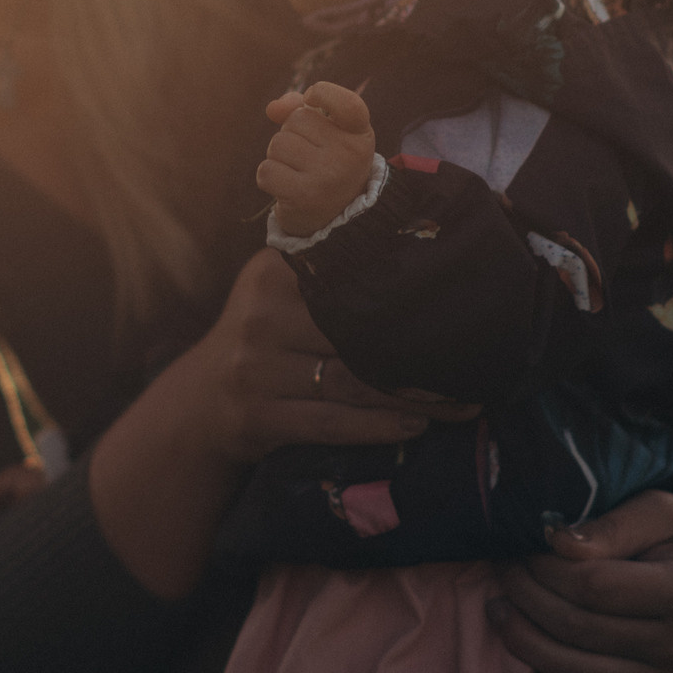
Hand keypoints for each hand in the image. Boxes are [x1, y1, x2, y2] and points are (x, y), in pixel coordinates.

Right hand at [87, 248, 429, 599]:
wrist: (200, 403)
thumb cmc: (261, 341)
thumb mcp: (278, 291)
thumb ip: (326, 269)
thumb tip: (414, 246)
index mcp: (272, 272)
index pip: (350, 282)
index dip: (405, 297)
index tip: (456, 306)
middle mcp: (260, 317)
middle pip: (358, 336)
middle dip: (419, 355)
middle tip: (472, 364)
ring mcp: (254, 369)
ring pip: (352, 383)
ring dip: (412, 398)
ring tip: (459, 404)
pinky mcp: (257, 417)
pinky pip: (332, 423)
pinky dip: (378, 426)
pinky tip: (415, 427)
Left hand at [259, 81, 376, 237]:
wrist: (332, 219)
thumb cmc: (326, 164)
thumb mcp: (325, 133)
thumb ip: (300, 108)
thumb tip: (273, 108)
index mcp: (360, 134)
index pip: (348, 104)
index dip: (324, 93)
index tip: (311, 98)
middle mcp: (349, 154)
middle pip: (296, 120)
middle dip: (292, 134)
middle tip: (307, 158)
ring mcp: (328, 176)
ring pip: (277, 144)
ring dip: (278, 157)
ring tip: (297, 172)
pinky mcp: (304, 196)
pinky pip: (266, 171)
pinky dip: (268, 177)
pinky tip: (285, 187)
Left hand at [487, 452, 672, 672]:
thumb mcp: (658, 510)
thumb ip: (609, 526)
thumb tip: (553, 540)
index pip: (593, 587)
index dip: (545, 569)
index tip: (524, 549)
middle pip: (578, 630)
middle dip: (527, 598)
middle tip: (505, 573)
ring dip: (525, 643)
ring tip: (501, 611)